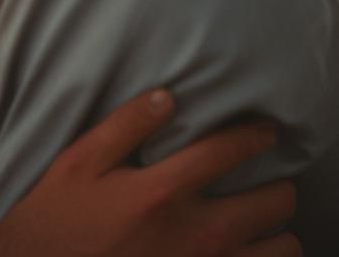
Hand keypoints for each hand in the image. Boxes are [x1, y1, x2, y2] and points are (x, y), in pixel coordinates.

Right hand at [0, 89, 299, 256]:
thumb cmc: (57, 218)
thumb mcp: (78, 163)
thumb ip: (124, 126)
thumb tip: (166, 96)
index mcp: (161, 192)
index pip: (227, 151)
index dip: (255, 134)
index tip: (267, 130)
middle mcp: (194, 234)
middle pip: (272, 204)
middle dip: (278, 184)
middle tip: (268, 177)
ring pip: (281, 250)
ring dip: (278, 232)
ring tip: (261, 221)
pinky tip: (248, 251)